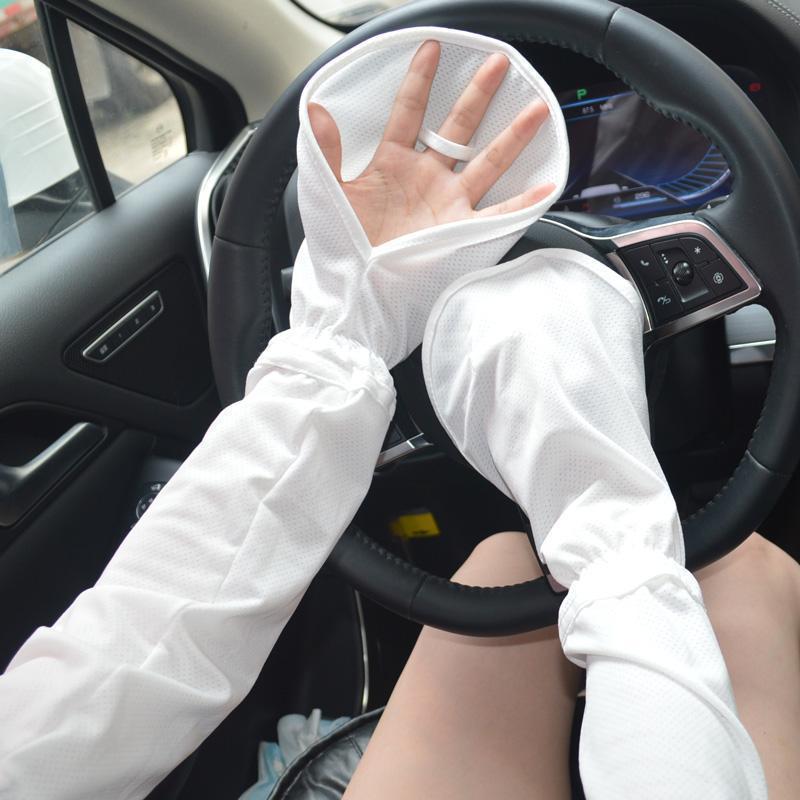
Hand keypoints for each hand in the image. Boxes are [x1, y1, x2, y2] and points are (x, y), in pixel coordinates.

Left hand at [308, 40, 553, 245]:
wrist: (356, 288)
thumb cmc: (341, 244)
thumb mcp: (329, 194)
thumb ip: (327, 152)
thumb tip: (316, 111)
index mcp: (393, 164)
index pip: (409, 111)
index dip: (420, 80)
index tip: (431, 48)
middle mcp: (426, 179)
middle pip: (458, 127)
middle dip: (478, 94)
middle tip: (497, 64)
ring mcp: (446, 203)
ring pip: (486, 162)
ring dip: (512, 137)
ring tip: (536, 109)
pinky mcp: (459, 230)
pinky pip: (497, 215)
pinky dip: (521, 204)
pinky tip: (543, 187)